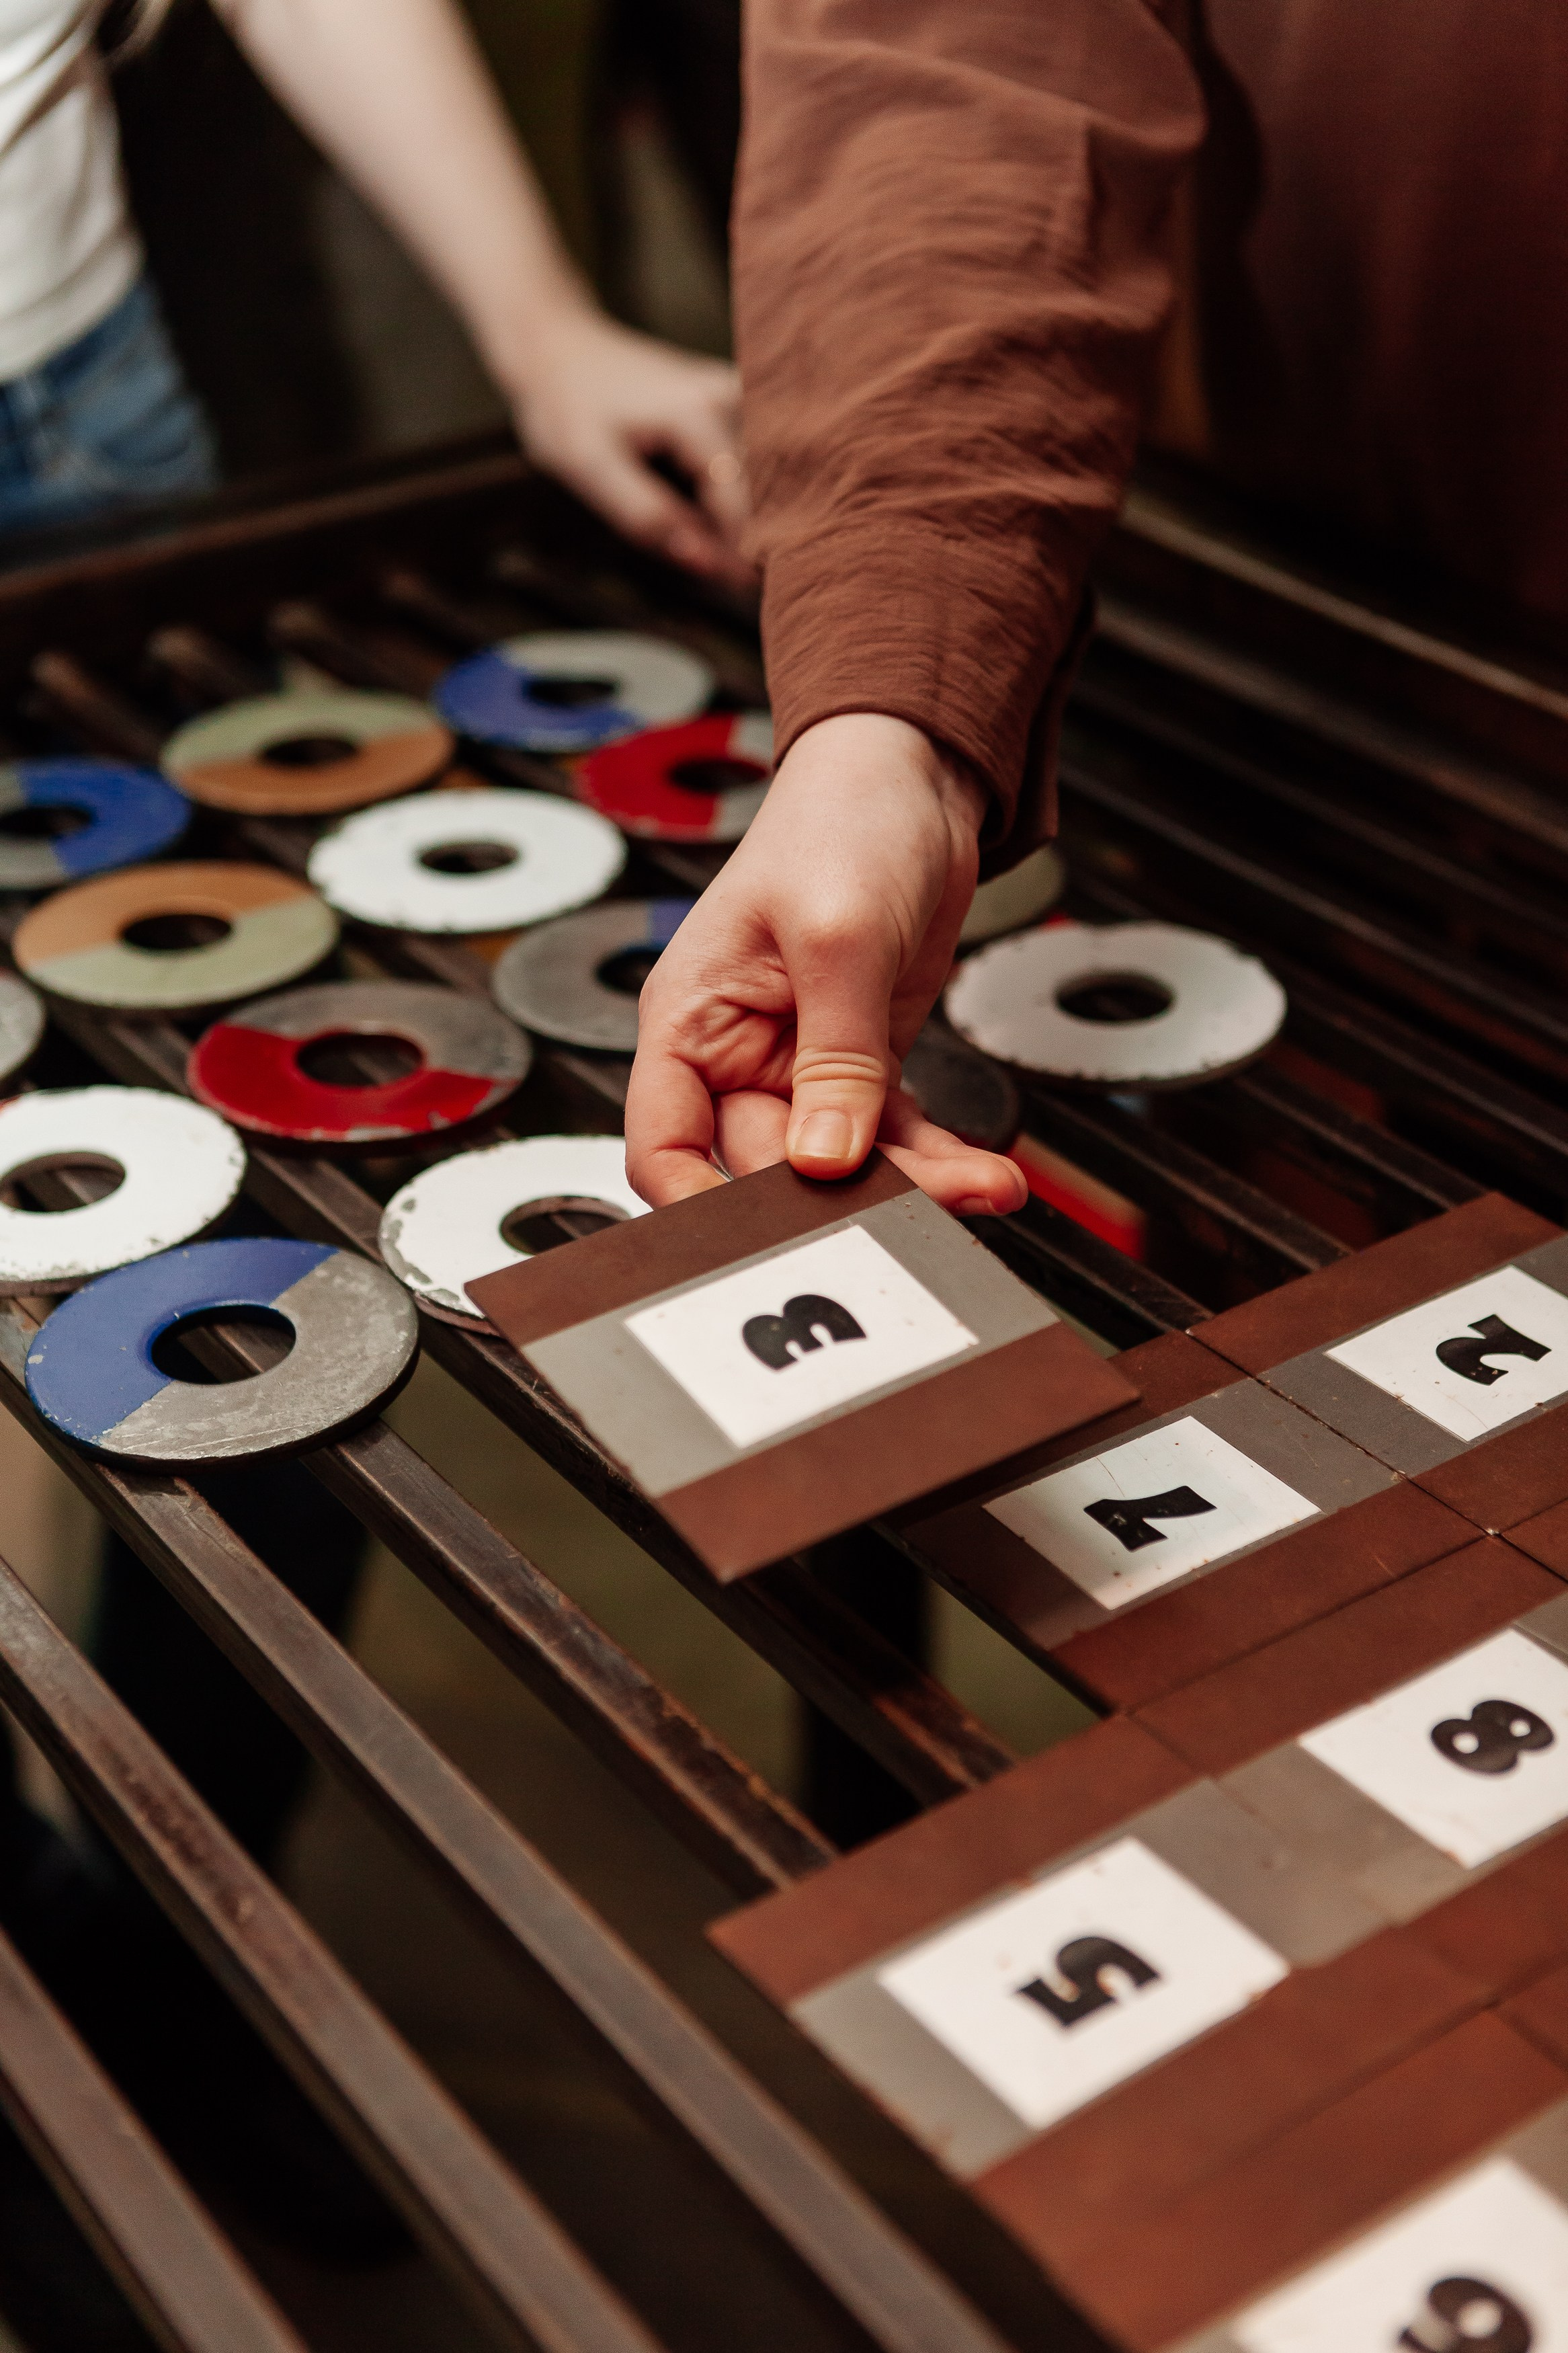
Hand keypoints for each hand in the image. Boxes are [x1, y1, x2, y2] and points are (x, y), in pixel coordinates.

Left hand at [510, 308, 752, 589]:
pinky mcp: (731, 399)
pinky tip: (707, 509)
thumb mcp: (589, 468)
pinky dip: (733, 492)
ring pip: (758, 477)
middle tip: (722, 574)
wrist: (557, 346)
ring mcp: (735, 393)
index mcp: (699, 414)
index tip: (738, 593)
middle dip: (745, 537)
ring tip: (702, 536)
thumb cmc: (564, 408)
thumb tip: (707, 564)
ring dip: (742, 516)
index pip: (742, 504)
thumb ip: (649, 518)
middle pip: (759, 490)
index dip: (741, 556)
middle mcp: (730, 396)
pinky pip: (747, 459)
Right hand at [626, 713, 1030, 1214]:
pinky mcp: (864, 1066)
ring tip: (979, 1190)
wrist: (914, 778)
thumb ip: (833, 1058)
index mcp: (688, 1022)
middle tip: (914, 1213)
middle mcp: (735, 1057)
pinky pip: (892, 1138)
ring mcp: (802, 1066)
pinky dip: (938, 1160)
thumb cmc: (841, 823)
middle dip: (838, 1199)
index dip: (697, 1205)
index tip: (758, 1242)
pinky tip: (984, 1174)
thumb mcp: (836, 937)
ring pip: (839, 1165)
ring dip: (910, 1186)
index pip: (664, 1147)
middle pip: (765, 1169)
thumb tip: (825, 1159)